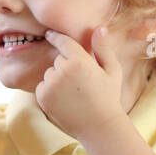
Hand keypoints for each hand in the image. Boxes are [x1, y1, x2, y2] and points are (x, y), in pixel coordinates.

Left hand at [35, 25, 136, 139]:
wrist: (99, 127)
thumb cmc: (108, 97)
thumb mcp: (112, 71)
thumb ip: (104, 48)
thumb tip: (100, 27)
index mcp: (80, 61)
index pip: (62, 42)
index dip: (55, 37)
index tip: (50, 34)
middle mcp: (62, 70)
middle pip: (58, 60)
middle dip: (66, 66)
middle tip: (81, 82)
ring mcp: (51, 84)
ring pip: (49, 74)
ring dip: (57, 79)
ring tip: (74, 94)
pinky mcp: (42, 97)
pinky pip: (43, 87)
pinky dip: (50, 91)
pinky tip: (65, 101)